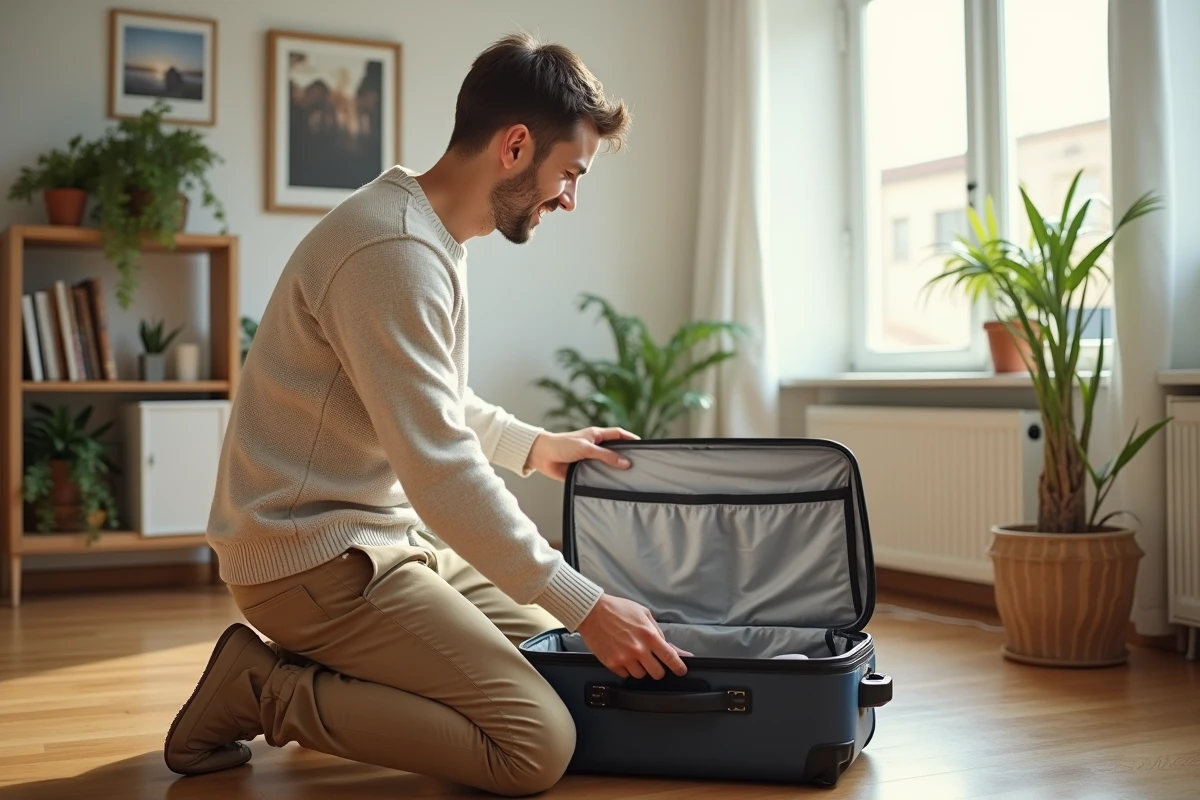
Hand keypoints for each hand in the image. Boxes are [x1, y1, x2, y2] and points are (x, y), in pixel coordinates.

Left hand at [525, 427, 638, 481]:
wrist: (541, 456)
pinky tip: (611, 487)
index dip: (631, 439)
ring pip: (606, 465)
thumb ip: (606, 456)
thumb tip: (625, 462)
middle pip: (615, 451)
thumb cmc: (561, 445)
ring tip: (629, 478)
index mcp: (596, 436)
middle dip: (626, 457)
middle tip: (640, 465)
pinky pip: (596, 476)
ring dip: (614, 471)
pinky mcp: (583, 472)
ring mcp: (589, 459)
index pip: (619, 434)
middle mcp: (595, 447)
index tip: (644, 446)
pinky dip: (603, 480)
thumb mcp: (586, 448)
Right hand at [576, 595, 690, 678]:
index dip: (678, 667)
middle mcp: (638, 649)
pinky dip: (626, 668)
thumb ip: (658, 632)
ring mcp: (624, 658)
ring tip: (633, 655)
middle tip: (652, 661)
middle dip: (657, 668)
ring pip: (641, 675)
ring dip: (640, 668)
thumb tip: (673, 647)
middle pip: (657, 673)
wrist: (592, 612)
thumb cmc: (618, 609)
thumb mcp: (643, 614)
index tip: (681, 670)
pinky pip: (625, 674)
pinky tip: (622, 656)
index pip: (670, 657)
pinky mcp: (612, 663)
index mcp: (649, 635)